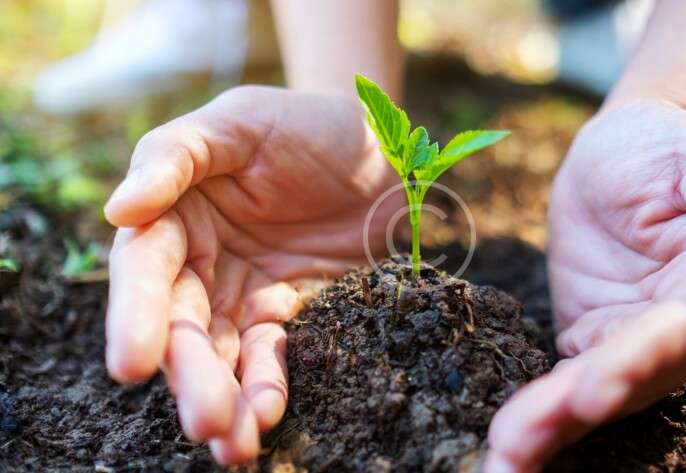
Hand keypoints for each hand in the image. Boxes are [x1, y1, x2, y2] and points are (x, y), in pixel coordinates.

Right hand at [104, 86, 399, 463]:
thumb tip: (120, 210)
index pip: (145, 272)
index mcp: (175, 218)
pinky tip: (269, 415)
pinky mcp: (293, 313)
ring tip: (237, 446)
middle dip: (191, 377)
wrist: (374, 146)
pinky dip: (270, 387)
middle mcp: (203, 265)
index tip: (132, 363)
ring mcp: (247, 294)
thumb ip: (175, 157)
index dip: (136, 316)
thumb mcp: (237, 122)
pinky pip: (276, 356)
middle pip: (185, 328)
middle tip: (205, 422)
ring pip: (226, 355)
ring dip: (228, 400)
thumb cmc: (299, 123)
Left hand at [485, 99, 685, 471]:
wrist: (621, 148)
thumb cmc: (672, 148)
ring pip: (595, 389)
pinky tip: (506, 442)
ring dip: (549, 424)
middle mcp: (680, 329)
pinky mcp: (591, 335)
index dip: (634, 363)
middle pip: (631, 378)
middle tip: (520, 441)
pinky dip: (537, 409)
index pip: (677, 336)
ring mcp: (631, 337)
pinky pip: (565, 377)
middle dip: (575, 409)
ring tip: (505, 454)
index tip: (590, 390)